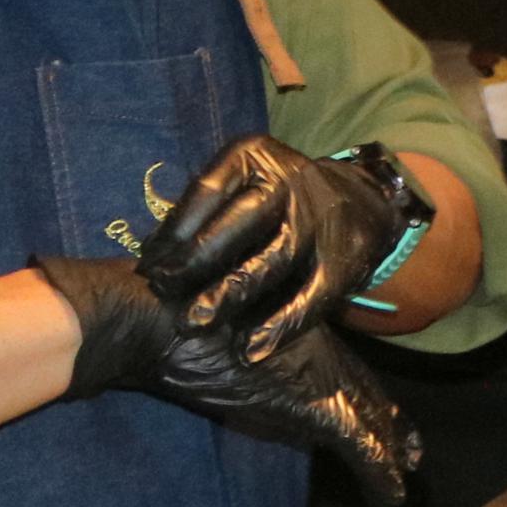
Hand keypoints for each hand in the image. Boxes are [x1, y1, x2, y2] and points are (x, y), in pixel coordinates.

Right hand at [40, 254, 424, 506]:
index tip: (387, 419)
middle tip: (413, 456)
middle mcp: (322, 351)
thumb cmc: (172, 320)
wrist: (161, 321)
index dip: (368, 396)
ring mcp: (324, 377)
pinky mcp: (318, 406)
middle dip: (393, 427)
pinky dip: (380, 475)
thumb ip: (238, 348)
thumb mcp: (215, 332)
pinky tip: (392, 498)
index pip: (346, 369)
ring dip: (390, 456)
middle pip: (368, 395)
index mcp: (300, 330)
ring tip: (404, 482)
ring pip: (373, 422)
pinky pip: (361, 446)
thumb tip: (233, 365)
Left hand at [139, 136, 411, 360]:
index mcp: (255, 157)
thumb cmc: (274, 200)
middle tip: (163, 289)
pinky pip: (311, 296)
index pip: (207, 191)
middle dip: (199, 257)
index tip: (147, 267)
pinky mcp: (344, 260)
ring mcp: (321, 220)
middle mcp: (291, 182)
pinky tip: (250, 350)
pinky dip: (280, 325)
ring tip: (195, 321)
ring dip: (231, 293)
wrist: (359, 202)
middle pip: (244, 220)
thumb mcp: (240, 184)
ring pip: (275, 259)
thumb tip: (151, 255)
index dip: (173, 231)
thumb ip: (202, 214)